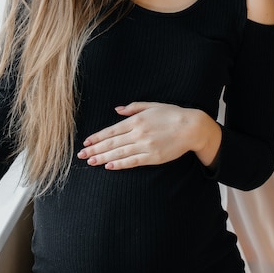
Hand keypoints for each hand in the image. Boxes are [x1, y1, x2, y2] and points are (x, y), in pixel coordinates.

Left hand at [77, 102, 218, 169]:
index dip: (97, 137)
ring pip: (119, 153)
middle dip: (95, 149)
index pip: (111, 130)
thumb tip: (117, 110)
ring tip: (91, 161)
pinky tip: (109, 166)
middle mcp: (138, 133)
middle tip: (82, 154)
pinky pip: (133, 162)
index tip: (86, 142)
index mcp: (136, 120)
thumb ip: (133, 108)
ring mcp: (145, 146)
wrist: (191, 127)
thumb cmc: (172, 114)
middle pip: (112, 143)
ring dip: (103, 158)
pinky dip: (120, 164)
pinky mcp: (153, 157)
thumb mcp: (151, 106)